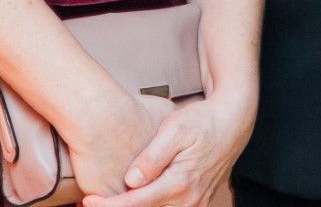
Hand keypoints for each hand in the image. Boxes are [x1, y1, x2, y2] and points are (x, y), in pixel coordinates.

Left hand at [81, 95, 255, 206]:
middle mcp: (188, 200)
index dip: (109, 206)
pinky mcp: (195, 203)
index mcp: (179, 183)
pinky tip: (134, 200)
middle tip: (91, 203)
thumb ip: (153, 157)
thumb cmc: (202, 122)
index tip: (88, 201)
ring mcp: (194, 204)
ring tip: (107, 202)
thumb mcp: (175, 129)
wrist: (232, 123)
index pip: (136, 204)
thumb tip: (131, 180)